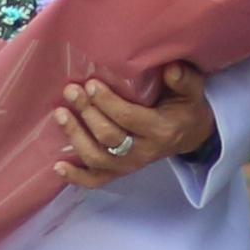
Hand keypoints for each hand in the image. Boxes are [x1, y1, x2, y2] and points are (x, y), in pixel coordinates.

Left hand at [51, 68, 214, 192]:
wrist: (190, 135)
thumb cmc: (185, 107)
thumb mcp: (192, 91)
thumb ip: (184, 79)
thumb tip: (171, 68)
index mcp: (161, 130)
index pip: (129, 118)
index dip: (107, 102)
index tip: (91, 84)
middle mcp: (144, 152)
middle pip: (108, 137)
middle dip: (87, 113)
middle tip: (72, 91)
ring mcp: (130, 165)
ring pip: (97, 158)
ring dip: (75, 137)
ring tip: (60, 113)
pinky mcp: (120, 173)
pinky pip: (96, 181)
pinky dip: (76, 177)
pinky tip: (58, 166)